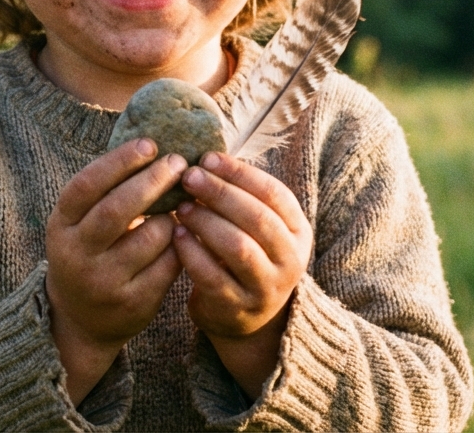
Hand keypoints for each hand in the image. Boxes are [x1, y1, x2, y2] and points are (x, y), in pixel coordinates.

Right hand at [45, 139, 185, 401]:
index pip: (86, 185)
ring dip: (171, 215)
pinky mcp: (133, 302)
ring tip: (177, 206)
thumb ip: (104, 191)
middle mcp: (77, 254)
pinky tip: (182, 236)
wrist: (80, 321)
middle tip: (178, 162)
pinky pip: (168, 263)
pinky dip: (180, 244)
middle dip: (153, 180)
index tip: (150, 144)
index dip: (119, 161)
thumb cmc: (88, 252)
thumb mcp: (79, 223)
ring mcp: (104, 281)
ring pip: (151, 236)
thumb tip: (150, 144)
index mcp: (60, 226)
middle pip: (117, 209)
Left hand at [172, 152, 312, 396]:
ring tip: (181, 205)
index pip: (274, 193)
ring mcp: (268, 288)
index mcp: (298, 231)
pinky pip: (212, 275)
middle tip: (188, 176)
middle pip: (257, 217)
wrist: (245, 318)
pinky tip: (175, 234)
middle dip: (220, 192)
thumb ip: (240, 196)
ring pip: (237, 247)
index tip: (207, 157)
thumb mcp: (254, 226)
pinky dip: (191, 252)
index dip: (240, 173)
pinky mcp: (239, 308)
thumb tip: (205, 154)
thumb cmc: (244, 257)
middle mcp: (291, 259)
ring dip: (205, 221)